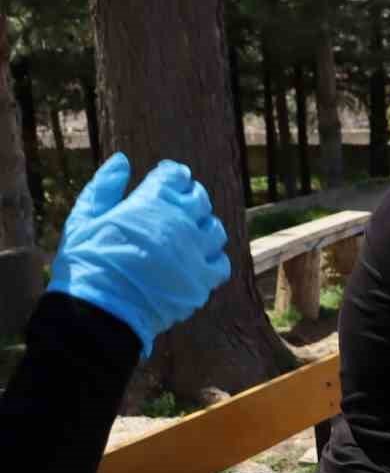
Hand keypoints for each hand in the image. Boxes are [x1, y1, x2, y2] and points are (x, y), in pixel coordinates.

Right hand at [47, 154, 230, 357]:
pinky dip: (213, 260)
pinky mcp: (203, 281)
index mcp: (151, 203)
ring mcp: (195, 252)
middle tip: (178, 205)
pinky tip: (197, 261)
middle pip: (200, 200)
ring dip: (204, 227)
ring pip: (215, 230)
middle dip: (190, 197)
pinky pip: (221, 263)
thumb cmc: (87, 263)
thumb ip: (104, 187)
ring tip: (188, 233)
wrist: (98, 311)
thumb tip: (121, 160)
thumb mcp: (84, 219)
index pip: (176, 176)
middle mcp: (180, 223)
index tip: (168, 179)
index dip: (173, 175)